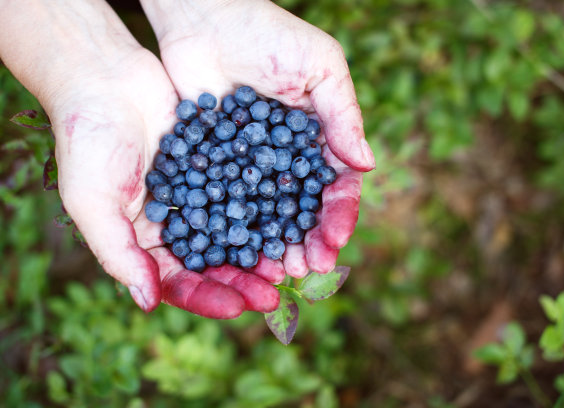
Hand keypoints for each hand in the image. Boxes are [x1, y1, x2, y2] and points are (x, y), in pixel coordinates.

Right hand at [47, 38, 277, 317]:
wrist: (103, 78)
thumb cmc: (87, 142)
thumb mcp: (92, 201)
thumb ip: (118, 252)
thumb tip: (148, 303)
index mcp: (144, 241)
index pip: (179, 282)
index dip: (209, 297)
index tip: (240, 307)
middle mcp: (176, 224)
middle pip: (215, 263)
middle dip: (244, 280)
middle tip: (277, 294)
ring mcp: (199, 195)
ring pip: (235, 231)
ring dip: (261, 249)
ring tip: (291, 263)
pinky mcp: (217, 165)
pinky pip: (245, 190)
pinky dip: (265, 205)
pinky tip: (291, 215)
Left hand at [141, 0, 375, 277]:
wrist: (204, 17)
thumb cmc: (268, 34)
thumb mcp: (319, 66)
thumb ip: (343, 115)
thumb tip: (367, 166)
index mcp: (318, 140)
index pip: (336, 186)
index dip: (337, 216)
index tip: (334, 241)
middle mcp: (287, 160)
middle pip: (303, 211)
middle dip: (307, 241)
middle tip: (304, 269)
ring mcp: (251, 166)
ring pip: (267, 216)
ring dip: (274, 246)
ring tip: (276, 272)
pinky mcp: (215, 166)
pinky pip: (226, 204)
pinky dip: (233, 231)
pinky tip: (235, 252)